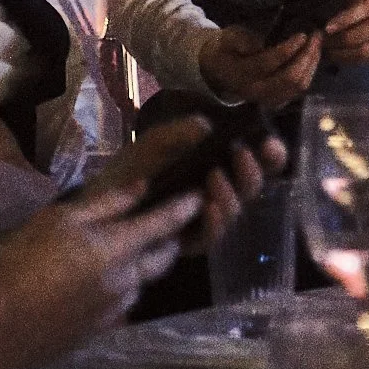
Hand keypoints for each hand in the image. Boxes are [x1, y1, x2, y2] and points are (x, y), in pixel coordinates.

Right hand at [0, 168, 203, 358]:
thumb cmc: (24, 260)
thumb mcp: (60, 219)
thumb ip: (106, 204)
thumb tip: (142, 187)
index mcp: (117, 248)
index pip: (163, 224)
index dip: (184, 209)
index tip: (198, 197)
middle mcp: (126, 281)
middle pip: (163, 260)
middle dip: (171, 242)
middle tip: (168, 229)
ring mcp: (115, 312)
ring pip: (141, 285)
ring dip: (141, 269)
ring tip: (123, 257)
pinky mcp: (100, 334)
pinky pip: (121, 309)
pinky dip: (119, 293)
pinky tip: (97, 289)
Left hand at [86, 116, 288, 253]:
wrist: (98, 203)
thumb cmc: (130, 170)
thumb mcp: (152, 143)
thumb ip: (177, 133)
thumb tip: (207, 126)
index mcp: (215, 165)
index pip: (253, 161)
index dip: (269, 155)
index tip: (269, 143)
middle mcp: (217, 192)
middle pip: (251, 188)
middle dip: (253, 173)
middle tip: (241, 155)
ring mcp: (205, 219)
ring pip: (235, 212)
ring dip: (231, 196)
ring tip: (216, 179)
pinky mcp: (189, 242)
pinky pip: (210, 237)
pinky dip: (214, 223)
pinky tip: (208, 207)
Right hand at [198, 24, 321, 109]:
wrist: (219, 68)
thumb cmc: (225, 47)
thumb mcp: (227, 37)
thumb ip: (240, 39)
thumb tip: (258, 44)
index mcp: (241, 75)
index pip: (268, 64)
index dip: (287, 50)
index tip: (301, 35)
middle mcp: (256, 92)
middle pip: (289, 79)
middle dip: (306, 57)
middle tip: (315, 37)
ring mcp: (268, 99)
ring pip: (297, 87)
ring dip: (311, 65)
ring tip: (317, 44)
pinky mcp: (278, 100)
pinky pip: (299, 90)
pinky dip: (309, 73)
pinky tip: (312, 57)